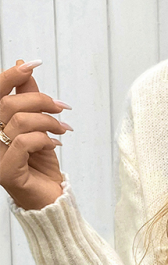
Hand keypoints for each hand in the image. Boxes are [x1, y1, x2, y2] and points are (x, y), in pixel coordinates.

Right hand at [0, 58, 73, 210]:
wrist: (51, 200)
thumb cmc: (41, 166)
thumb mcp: (38, 127)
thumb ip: (29, 99)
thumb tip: (22, 65)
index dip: (10, 76)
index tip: (33, 64)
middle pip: (8, 104)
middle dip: (40, 100)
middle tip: (62, 108)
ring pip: (18, 121)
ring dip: (48, 121)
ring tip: (63, 129)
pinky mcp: (6, 172)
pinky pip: (24, 142)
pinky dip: (44, 139)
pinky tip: (56, 144)